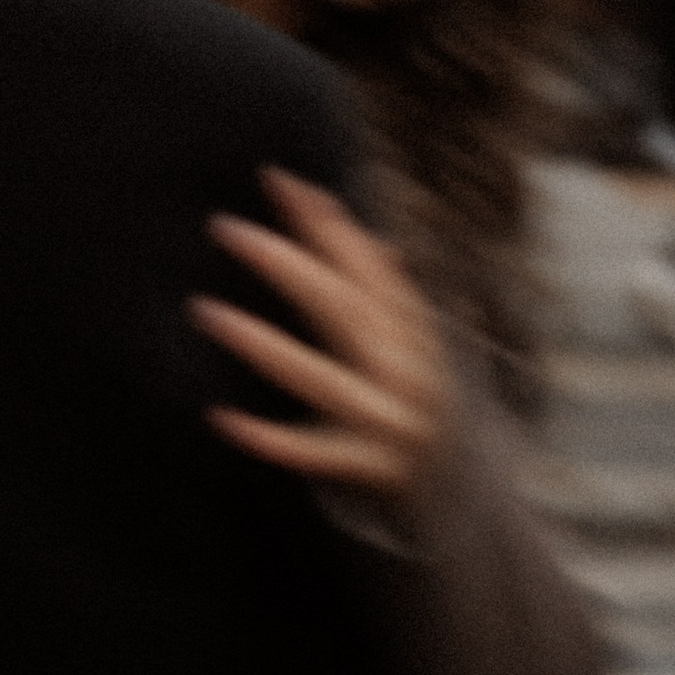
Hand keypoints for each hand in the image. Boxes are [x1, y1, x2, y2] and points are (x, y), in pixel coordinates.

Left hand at [188, 169, 453, 507]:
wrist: (470, 495)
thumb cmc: (423, 404)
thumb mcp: (413, 345)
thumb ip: (381, 291)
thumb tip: (356, 225)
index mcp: (413, 334)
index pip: (365, 264)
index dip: (323, 222)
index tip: (278, 179)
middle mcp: (406, 370)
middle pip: (341, 307)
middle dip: (284, 262)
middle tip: (223, 227)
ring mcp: (390, 420)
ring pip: (320, 378)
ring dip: (261, 344)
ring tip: (204, 312)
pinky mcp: (372, 469)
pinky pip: (315, 453)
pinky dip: (270, 439)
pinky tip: (221, 418)